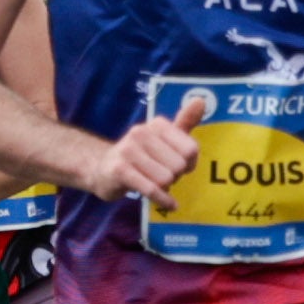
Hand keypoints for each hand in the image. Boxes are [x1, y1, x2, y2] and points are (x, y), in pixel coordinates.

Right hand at [102, 88, 214, 209]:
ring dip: (165, 187)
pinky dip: (163, 200)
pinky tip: (169, 203)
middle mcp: (141, 133)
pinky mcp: (120, 170)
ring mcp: (128, 151)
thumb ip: (184, 122)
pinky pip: (151, 189)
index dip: (190, 163)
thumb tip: (200, 100)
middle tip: (164, 177)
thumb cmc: (141, 155)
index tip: (182, 166)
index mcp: (156, 124)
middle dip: (176, 177)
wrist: (103, 169)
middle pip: (178, 166)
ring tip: (155, 183)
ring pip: (166, 179)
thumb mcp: (163, 138)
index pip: (190, 149)